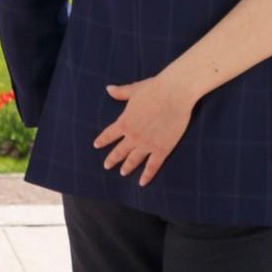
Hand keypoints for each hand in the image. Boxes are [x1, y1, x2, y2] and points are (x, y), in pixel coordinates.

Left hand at [95, 66, 200, 185]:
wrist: (174, 93)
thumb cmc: (154, 88)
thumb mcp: (134, 90)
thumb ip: (120, 92)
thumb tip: (108, 88)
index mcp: (124, 122)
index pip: (109, 135)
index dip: (102, 140)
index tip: (96, 145)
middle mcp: (133, 136)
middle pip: (119, 151)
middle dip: (112, 159)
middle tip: (107, 165)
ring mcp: (147, 144)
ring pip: (133, 160)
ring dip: (127, 167)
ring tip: (122, 173)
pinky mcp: (162, 149)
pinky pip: (152, 166)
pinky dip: (147, 175)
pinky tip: (142, 182)